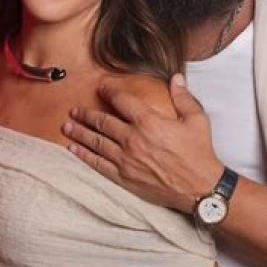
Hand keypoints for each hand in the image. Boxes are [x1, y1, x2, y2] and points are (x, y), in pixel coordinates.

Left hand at [63, 74, 222, 212]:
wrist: (200, 188)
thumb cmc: (199, 153)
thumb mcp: (197, 120)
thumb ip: (183, 97)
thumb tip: (176, 78)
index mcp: (149, 122)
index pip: (122, 101)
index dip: (109, 91)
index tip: (100, 86)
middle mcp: (133, 139)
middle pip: (102, 122)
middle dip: (86, 114)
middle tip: (74, 110)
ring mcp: (126, 160)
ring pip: (96, 142)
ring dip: (80, 133)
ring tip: (67, 126)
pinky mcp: (124, 178)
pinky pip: (98, 165)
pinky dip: (84, 156)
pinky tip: (73, 150)